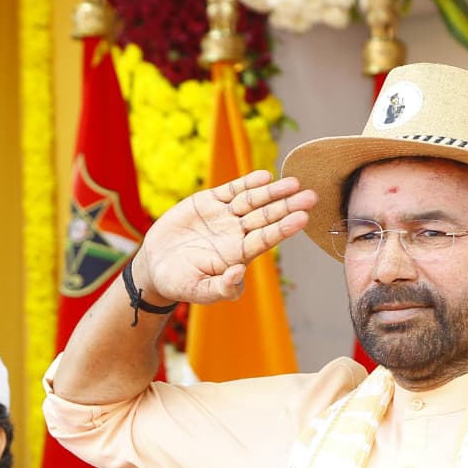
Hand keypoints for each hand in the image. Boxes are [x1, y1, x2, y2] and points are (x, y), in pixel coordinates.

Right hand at [134, 170, 316, 305]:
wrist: (156, 265)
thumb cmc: (181, 283)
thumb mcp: (201, 291)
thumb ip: (222, 288)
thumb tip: (239, 274)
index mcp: (238, 255)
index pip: (266, 239)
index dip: (284, 228)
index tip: (303, 218)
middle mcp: (236, 234)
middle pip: (267, 217)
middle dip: (288, 206)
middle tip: (311, 196)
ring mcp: (224, 216)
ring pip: (253, 201)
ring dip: (273, 192)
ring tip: (293, 182)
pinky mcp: (210, 202)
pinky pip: (233, 189)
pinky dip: (247, 182)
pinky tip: (265, 176)